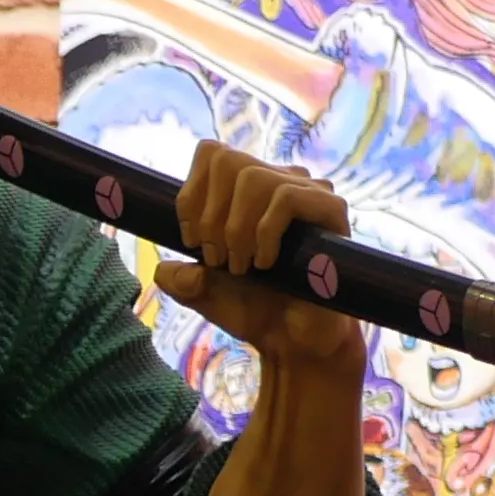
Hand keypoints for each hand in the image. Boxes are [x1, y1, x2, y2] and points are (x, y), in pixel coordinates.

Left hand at [155, 141, 367, 382]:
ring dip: (236, 229)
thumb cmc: (253, 309)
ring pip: (254, 178)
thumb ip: (180, 278)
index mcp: (246, 190)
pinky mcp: (331, 209)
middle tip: (217, 259)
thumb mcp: (202, 292)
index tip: (192, 241)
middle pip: (228, 160)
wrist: (293, 342)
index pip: (212, 154)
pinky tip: (266, 264)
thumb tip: (163, 270)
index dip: (191, 195)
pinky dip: (264, 233)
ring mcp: (307, 192)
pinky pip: (286, 197)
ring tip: (242, 266)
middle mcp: (278, 180)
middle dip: (210, 215)